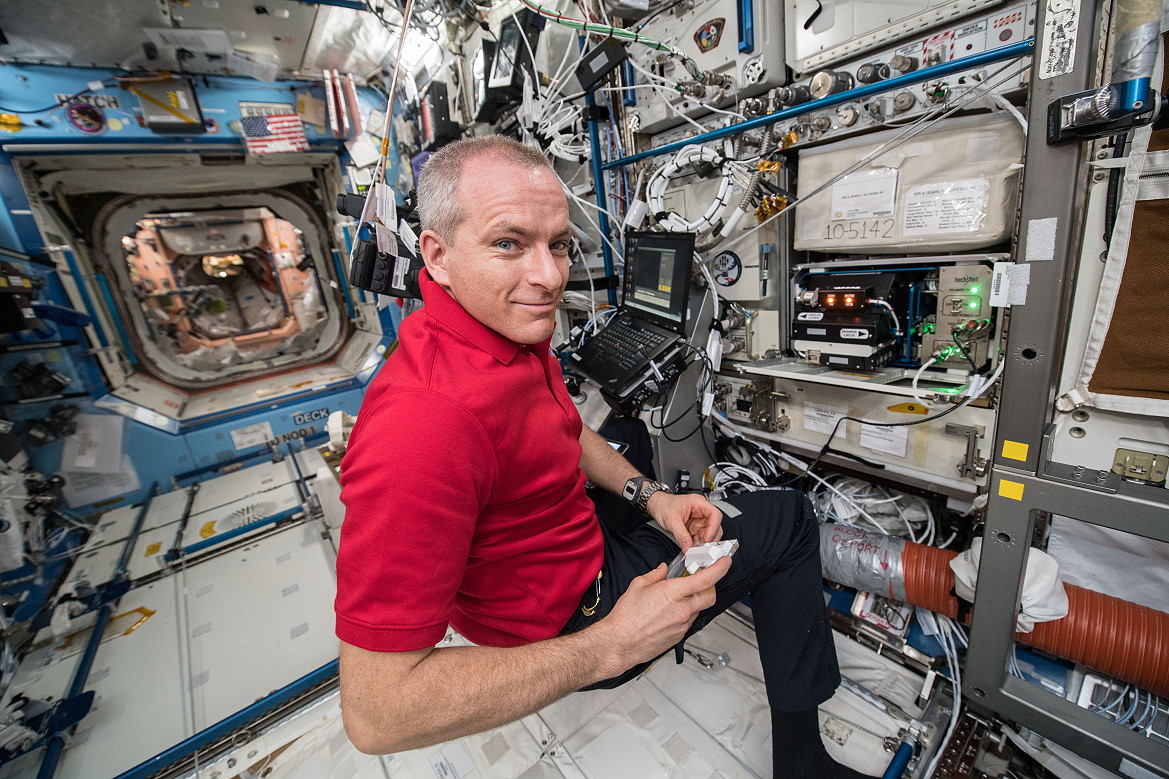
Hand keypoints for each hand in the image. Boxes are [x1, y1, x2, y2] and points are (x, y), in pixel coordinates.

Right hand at [591, 556, 731, 677]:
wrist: (620, 643)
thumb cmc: (626, 617)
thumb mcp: (638, 585)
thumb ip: (655, 575)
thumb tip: (663, 570)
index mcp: (674, 593)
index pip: (706, 579)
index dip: (720, 568)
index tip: (724, 562)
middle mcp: (683, 610)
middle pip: (710, 596)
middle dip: (710, 586)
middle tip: (701, 580)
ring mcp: (682, 625)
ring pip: (699, 610)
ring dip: (694, 601)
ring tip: (676, 599)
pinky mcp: (679, 637)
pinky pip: (688, 622)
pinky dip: (684, 614)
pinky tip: (668, 613)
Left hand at [646, 491, 723, 551]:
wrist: (655, 505)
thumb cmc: (663, 505)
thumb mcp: (671, 520)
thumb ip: (681, 535)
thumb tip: (688, 548)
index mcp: (698, 503)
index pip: (715, 514)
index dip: (714, 528)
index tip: (707, 539)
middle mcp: (701, 511)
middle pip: (714, 525)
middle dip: (709, 538)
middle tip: (703, 548)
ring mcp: (698, 520)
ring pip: (708, 533)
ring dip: (703, 543)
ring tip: (696, 550)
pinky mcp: (694, 527)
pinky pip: (700, 537)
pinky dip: (697, 544)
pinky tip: (693, 548)